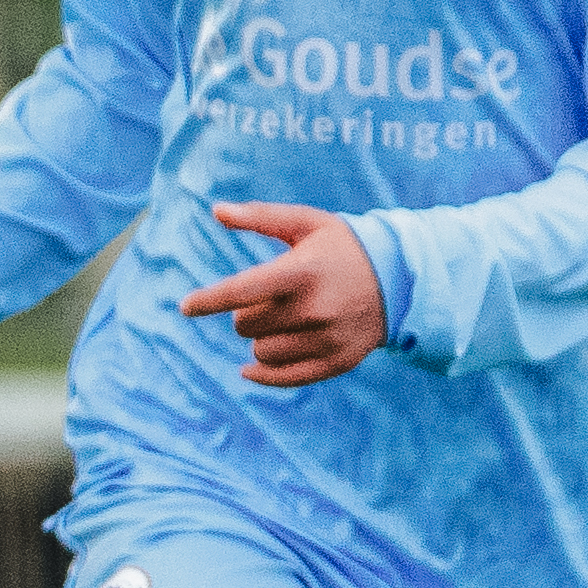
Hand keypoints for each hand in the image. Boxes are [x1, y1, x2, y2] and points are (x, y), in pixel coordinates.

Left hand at [180, 201, 386, 387]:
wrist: (401, 279)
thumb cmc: (342, 247)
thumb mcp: (307, 223)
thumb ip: (261, 216)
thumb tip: (217, 210)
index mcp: (302, 272)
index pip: (242, 291)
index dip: (209, 300)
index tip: (185, 307)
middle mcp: (315, 309)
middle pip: (246, 325)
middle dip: (249, 312)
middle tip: (274, 298)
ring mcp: (327, 339)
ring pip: (260, 352)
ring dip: (261, 338)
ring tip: (288, 319)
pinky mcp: (336, 362)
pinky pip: (282, 378)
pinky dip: (262, 373)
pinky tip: (249, 368)